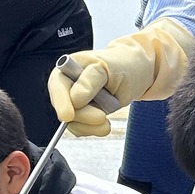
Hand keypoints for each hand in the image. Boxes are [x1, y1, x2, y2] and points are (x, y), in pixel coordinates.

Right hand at [47, 19, 192, 135]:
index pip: (57, 86)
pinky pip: (82, 129)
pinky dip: (94, 130)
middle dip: (84, 116)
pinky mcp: (84, 115)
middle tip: (101, 117)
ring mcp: (75, 103)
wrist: (137, 73)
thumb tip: (75, 98)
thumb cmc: (122, 64)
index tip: (68, 116)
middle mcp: (68, 87)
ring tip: (106, 119)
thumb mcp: (107, 67)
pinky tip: (104, 124)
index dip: (61, 102)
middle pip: (66, 108)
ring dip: (90, 126)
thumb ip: (90, 81)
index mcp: (68, 69)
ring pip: (73, 123)